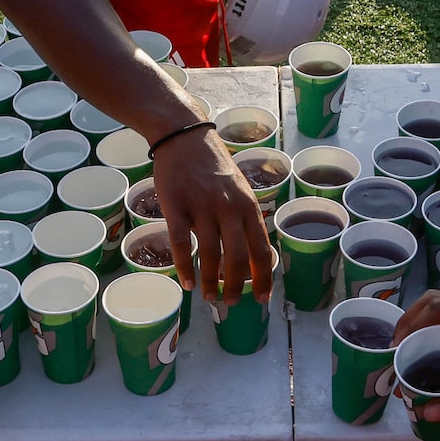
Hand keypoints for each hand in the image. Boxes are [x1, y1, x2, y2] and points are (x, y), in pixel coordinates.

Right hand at [150, 124, 272, 307]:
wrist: (183, 137)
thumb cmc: (212, 164)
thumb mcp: (238, 188)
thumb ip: (243, 217)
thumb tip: (247, 253)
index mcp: (248, 205)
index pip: (261, 249)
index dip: (262, 277)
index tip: (261, 298)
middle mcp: (229, 208)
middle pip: (238, 257)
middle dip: (236, 286)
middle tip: (231, 303)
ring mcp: (202, 207)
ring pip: (211, 254)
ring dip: (211, 282)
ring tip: (209, 297)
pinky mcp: (177, 207)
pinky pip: (183, 244)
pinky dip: (185, 267)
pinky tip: (187, 282)